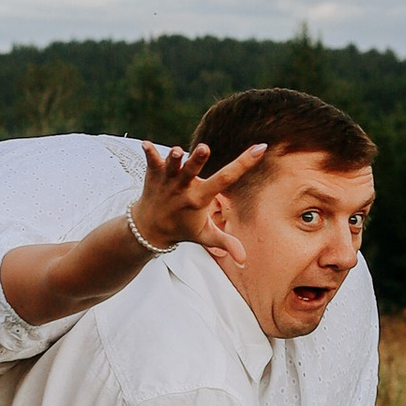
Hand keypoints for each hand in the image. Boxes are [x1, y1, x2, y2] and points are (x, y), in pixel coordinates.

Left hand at [128, 137, 263, 251]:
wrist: (148, 228)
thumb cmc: (182, 227)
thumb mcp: (205, 235)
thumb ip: (225, 243)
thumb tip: (244, 260)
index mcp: (200, 198)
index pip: (226, 178)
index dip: (244, 162)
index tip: (260, 148)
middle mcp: (184, 187)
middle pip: (192, 170)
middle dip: (198, 160)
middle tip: (204, 148)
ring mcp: (168, 179)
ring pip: (172, 166)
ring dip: (173, 158)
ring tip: (177, 152)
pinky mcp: (154, 174)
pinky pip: (151, 162)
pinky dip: (149, 154)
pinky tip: (145, 144)